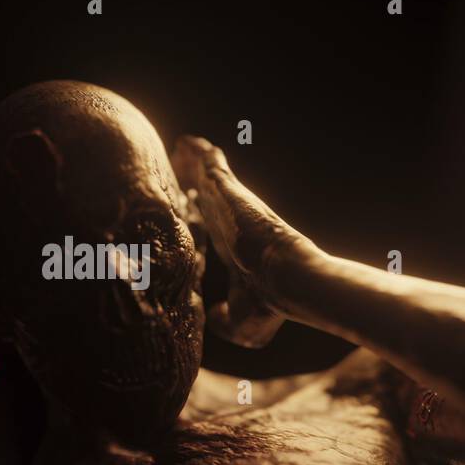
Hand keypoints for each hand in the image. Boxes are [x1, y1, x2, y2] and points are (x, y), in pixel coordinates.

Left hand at [171, 135, 307, 347]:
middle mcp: (230, 226)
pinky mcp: (230, 194)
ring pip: (208, 179)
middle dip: (195, 182)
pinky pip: (211, 167)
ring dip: (195, 163)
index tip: (191, 206)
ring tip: (182, 147)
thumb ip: (222, 320)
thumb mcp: (241, 322)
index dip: (201, 216)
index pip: (212, 227)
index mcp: (232, 252)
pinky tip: (188, 143)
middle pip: (208, 197)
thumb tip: (212, 318)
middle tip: (181, 167)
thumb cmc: (269, 304)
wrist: (284, 282)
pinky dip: (201, 155)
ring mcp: (231, 208)